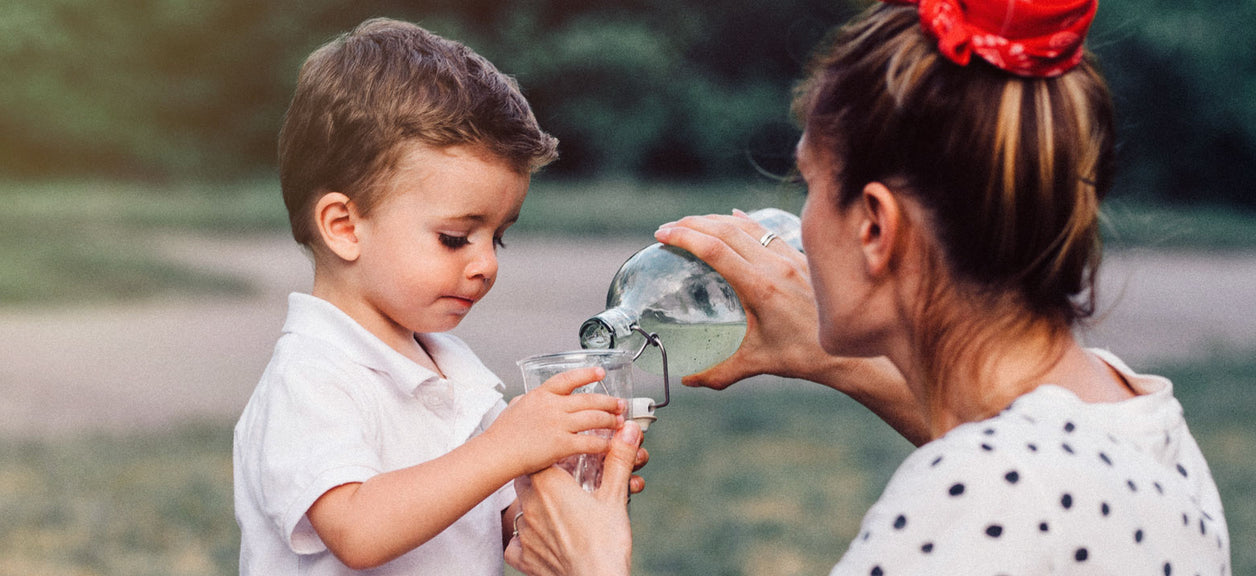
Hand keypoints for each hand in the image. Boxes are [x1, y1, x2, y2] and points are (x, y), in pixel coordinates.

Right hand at [487, 367, 625, 476]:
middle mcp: (553, 406)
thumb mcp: (514, 407)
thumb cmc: (501, 435)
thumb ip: (526, 401)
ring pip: (594, 419)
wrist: (496, 453)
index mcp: (541, 395)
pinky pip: (589, 442)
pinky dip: (602, 443)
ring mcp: (559, 424)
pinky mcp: (562, 444)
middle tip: (620, 404)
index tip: (600, 373)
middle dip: (609, 402)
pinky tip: (609, 444)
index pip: (569, 379)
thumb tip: (528, 399)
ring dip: (610, 421)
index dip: (587, 374)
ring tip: (619, 422)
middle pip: (589, 400)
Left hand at [505, 422, 640, 575]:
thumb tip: (628, 431)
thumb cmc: (605, 544)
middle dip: (543, 479)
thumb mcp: (615, 496)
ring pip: (522, 510)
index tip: (566, 460)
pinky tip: (542, 540)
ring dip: (536, 509)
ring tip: (558, 513)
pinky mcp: (522, 557)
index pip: (540, 457)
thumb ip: (618, 459)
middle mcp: (530, 506)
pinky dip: (526, 540)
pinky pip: (516, 542)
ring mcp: (523, 533)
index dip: (553, 456)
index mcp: (549, 485)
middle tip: (564, 485)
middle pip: (528, 480)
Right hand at [656, 211, 929, 444]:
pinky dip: (746, 223)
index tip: (662, 234)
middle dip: (693, 224)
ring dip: (716, 220)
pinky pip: (768, 232)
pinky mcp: (801, 258)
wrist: (850, 351)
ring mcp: (790, 258)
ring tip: (693, 223)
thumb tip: (687, 381)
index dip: (685, 238)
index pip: (716, 250)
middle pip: (726, 230)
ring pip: (747, 227)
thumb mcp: (757, 364)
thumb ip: (719, 373)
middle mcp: (775, 265)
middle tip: (669, 227)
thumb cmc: (804, 356)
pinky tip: (734, 217)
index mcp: (760, 287)